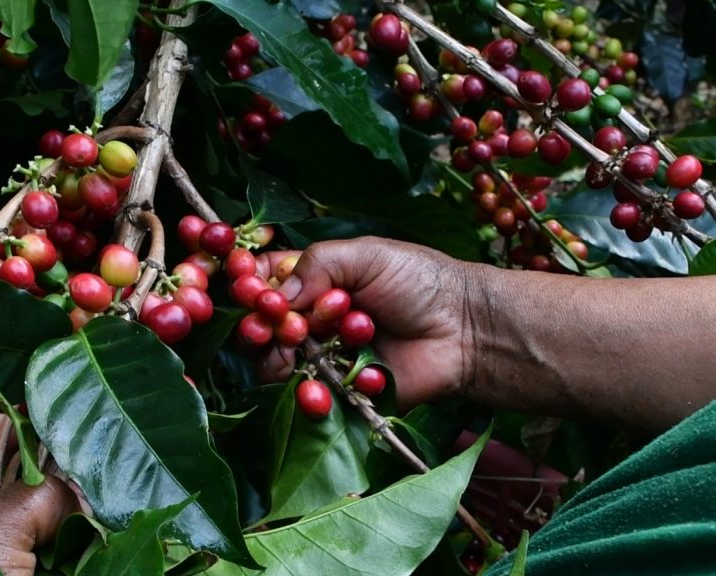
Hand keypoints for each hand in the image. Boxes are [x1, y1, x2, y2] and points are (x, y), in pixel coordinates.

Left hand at [0, 414, 79, 575]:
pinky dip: (51, 550)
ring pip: (9, 530)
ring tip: (83, 498)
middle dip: (27, 475)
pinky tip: (80, 537)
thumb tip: (76, 487)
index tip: (25, 419)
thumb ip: (39, 494)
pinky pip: (22, 560)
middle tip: (66, 461)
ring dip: (46, 516)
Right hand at [257, 237, 474, 409]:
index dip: (251, 286)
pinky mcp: (339, 389)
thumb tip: (276, 296)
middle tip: (278, 324)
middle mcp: (312, 317)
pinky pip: (305, 395)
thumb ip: (317, 264)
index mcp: (316, 279)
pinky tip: (321, 385)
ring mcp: (323, 355)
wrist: (464, 330)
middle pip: (261, 324)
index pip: (265, 281)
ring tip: (301, 348)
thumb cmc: (420, 282)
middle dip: (262, 324)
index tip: (251, 290)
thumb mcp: (367, 255)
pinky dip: (308, 390)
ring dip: (281, 356)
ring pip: (275, 362)